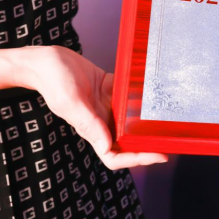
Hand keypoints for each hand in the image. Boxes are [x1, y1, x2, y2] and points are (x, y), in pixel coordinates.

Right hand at [15, 45, 167, 169]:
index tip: (158, 156)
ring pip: (131, 121)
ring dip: (147, 123)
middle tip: (171, 141)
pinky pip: (130, 98)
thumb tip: (106, 146)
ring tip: (168, 121)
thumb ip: (89, 123)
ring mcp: (107, 106)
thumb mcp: (71, 102)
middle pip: (128, 141)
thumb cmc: (53, 80)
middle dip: (148, 144)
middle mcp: (102, 120)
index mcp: (91, 129)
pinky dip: (142, 99)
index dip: (136, 159)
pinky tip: (156, 96)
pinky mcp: (111, 90)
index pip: (114, 155)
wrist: (47, 59)